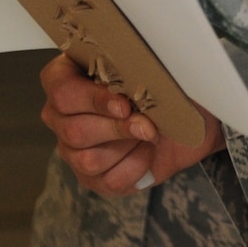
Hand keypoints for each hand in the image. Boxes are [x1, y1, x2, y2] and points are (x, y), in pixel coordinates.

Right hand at [39, 53, 225, 195]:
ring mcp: (72, 150)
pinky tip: (148, 151)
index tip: (125, 103)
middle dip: (119, 128)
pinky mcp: (92, 177)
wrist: (185, 118)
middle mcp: (61, 116)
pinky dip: (137, 166)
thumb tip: (146, 76)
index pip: (62, 91)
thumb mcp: (154, 66)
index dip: (95, 100)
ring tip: (150, 133)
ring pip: (89, 159)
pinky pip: (109, 180)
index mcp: (66, 77)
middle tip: (148, 123)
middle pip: (75, 130)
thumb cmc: (162, 86)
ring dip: (129, 147)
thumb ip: (140, 66)